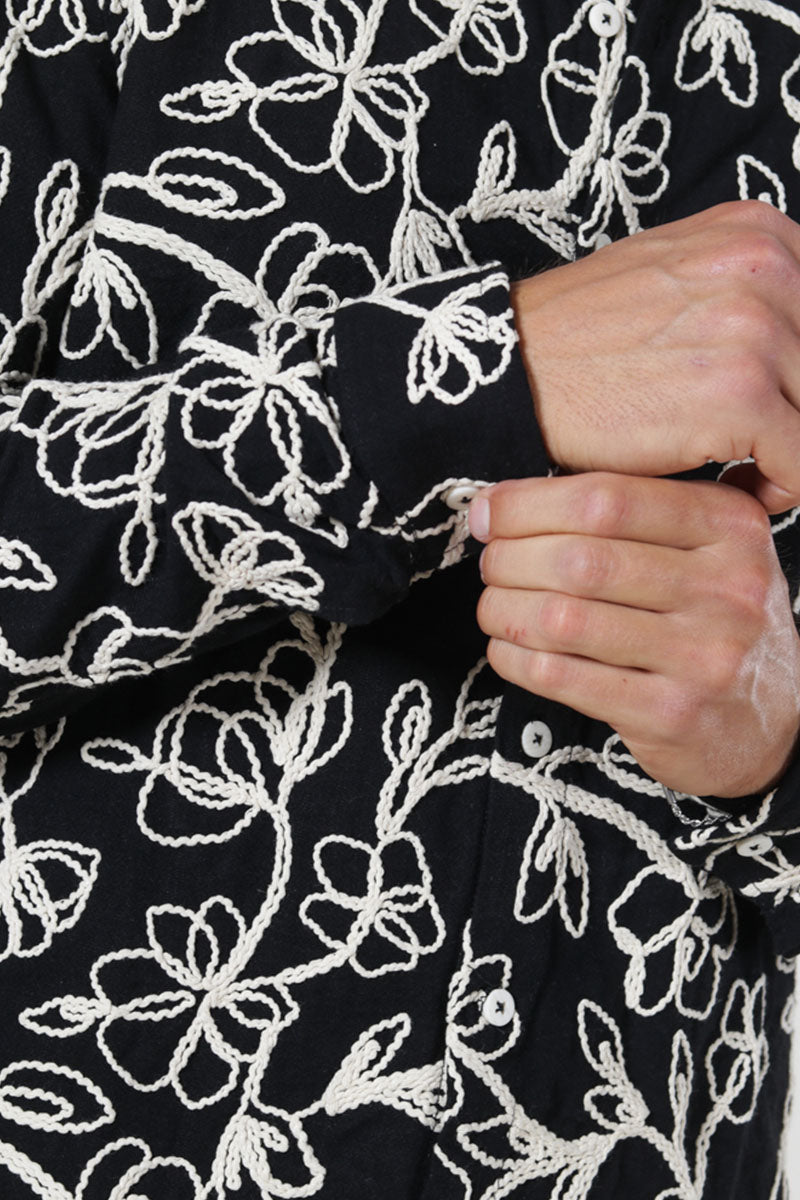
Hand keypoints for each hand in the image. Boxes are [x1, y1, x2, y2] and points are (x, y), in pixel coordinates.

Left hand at [470, 473, 799, 798]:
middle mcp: (728, 588)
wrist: (770, 722)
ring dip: (505, 610)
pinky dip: (516, 659)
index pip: (607, 498)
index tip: (489, 513)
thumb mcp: (706, 550)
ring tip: (493, 606)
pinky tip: (506, 648)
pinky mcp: (673, 714)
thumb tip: (504, 502)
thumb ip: (632, 514)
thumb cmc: (714, 621)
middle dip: (510, 559)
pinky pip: (563, 678)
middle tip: (490, 565)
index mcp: (731, 526)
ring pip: (564, 619)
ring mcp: (704, 656)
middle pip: (579, 560)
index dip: (528, 504)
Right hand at [512, 200, 799, 512]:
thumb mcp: (674, 274)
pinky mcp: (739, 397)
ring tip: (743, 469)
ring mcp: (757, 331)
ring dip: (791, 457)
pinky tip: (733, 486)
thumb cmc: (580, 338)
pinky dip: (779, 490)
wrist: (512, 374)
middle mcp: (768, 269)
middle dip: (797, 417)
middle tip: (757, 448)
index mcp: (759, 234)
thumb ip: (745, 289)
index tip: (779, 404)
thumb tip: (792, 341)